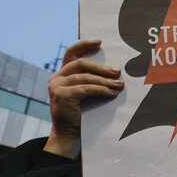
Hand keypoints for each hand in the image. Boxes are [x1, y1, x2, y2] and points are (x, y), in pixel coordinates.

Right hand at [43, 40, 123, 158]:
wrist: (69, 135)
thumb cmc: (81, 114)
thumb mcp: (85, 93)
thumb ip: (91, 81)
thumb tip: (115, 71)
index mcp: (62, 74)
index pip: (71, 53)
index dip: (84, 45)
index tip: (99, 41)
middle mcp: (57, 78)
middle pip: (81, 64)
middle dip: (101, 67)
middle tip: (118, 72)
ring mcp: (57, 86)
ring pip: (85, 77)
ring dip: (105, 81)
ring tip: (119, 85)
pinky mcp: (62, 95)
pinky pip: (86, 88)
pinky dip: (101, 90)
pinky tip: (112, 93)